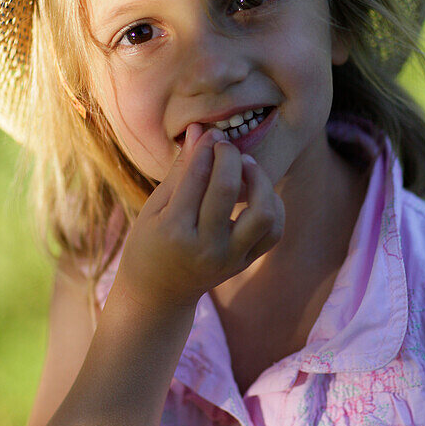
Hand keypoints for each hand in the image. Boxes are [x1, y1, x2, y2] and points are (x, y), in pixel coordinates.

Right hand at [117, 124, 284, 309]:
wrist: (158, 294)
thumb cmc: (150, 244)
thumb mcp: (155, 208)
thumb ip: (181, 171)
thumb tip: (200, 131)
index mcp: (175, 231)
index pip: (196, 178)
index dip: (205, 148)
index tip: (209, 133)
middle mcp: (206, 247)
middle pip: (227, 190)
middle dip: (229, 156)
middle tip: (225, 146)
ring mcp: (230, 258)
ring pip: (263, 214)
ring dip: (260, 181)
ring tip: (246, 166)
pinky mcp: (245, 262)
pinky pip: (274, 232)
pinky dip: (273, 206)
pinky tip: (257, 192)